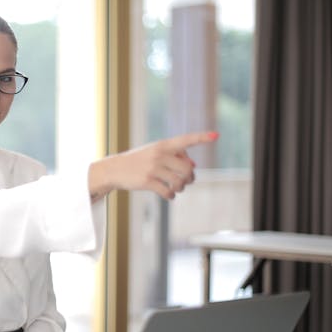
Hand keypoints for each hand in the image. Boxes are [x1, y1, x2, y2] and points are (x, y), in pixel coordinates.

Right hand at [89, 131, 218, 200]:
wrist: (114, 169)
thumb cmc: (139, 160)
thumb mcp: (155, 153)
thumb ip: (175, 156)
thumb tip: (194, 165)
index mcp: (163, 145)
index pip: (186, 140)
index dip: (202, 138)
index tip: (216, 135)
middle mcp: (159, 154)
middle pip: (187, 169)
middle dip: (190, 178)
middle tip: (186, 182)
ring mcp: (153, 168)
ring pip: (179, 182)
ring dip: (180, 188)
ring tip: (176, 188)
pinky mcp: (147, 181)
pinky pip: (168, 191)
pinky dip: (171, 196)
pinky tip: (168, 195)